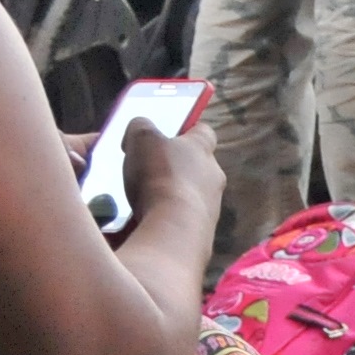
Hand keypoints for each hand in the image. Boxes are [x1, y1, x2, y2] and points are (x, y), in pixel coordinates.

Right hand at [115, 113, 224, 239]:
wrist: (175, 228)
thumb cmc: (160, 174)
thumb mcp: (142, 138)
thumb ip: (141, 126)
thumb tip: (141, 129)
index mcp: (202, 147)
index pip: (202, 131)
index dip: (187, 129)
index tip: (171, 133)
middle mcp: (214, 174)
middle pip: (197, 163)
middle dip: (177, 164)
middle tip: (151, 167)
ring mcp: (213, 204)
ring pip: (193, 192)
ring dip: (174, 192)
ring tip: (147, 197)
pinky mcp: (205, 228)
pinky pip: (187, 216)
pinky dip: (172, 215)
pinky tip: (152, 218)